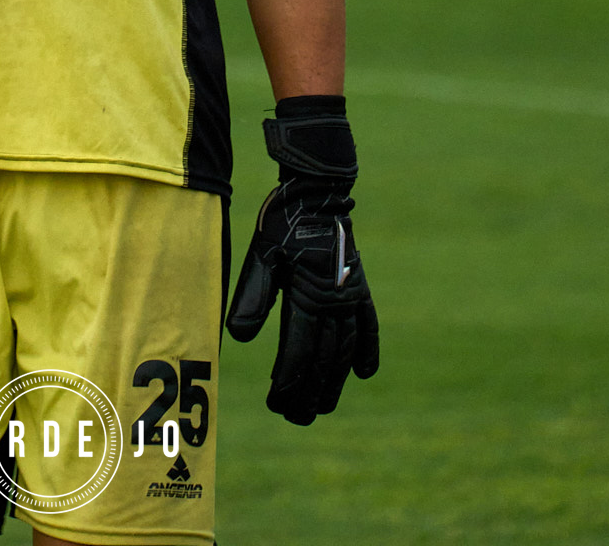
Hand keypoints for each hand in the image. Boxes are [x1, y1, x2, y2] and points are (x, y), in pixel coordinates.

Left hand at [226, 99, 378, 424]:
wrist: (317, 189)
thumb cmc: (283, 221)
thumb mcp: (262, 254)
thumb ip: (254, 296)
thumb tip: (240, 339)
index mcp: (308, 296)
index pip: (299, 351)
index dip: (288, 380)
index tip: (277, 403)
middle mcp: (334, 301)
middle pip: (324, 359)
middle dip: (310, 391)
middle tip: (297, 417)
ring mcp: (350, 295)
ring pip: (345, 349)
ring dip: (334, 380)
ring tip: (324, 406)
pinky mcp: (358, 285)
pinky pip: (368, 323)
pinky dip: (368, 348)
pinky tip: (364, 373)